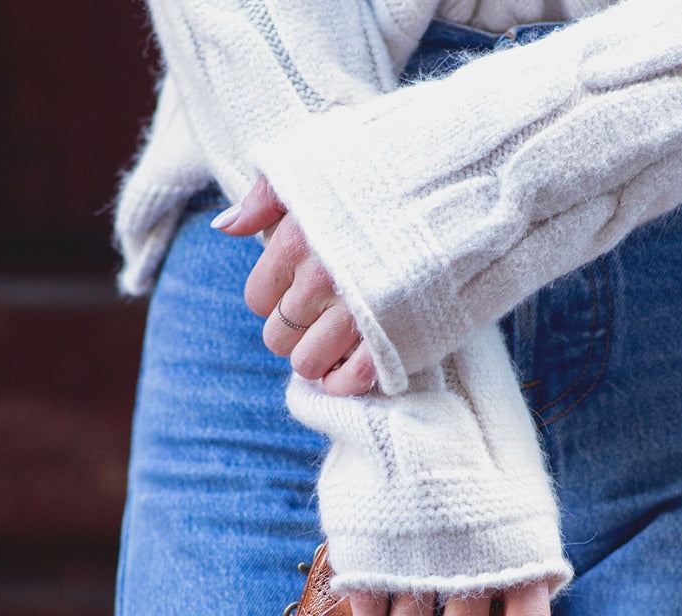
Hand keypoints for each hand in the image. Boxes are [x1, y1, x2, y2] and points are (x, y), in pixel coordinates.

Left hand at [212, 177, 376, 395]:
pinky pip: (352, 379)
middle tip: (321, 315)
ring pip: (307, 364)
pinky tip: (351, 367)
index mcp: (295, 242)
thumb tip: (225, 226)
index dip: (275, 297)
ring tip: (339, 339)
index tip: (298, 287)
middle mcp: (319, 282)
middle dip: (295, 330)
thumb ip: (265, 198)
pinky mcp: (391, 337)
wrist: (456, 190)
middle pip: (277, 338)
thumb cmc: (382, 175)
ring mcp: (355, 313)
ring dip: (319, 357)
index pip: (257, 299)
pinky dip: (346, 381)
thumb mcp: (314, 167)